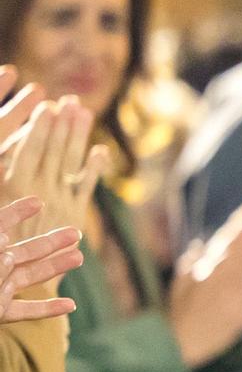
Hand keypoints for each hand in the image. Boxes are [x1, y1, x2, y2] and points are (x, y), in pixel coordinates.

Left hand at [0, 198, 82, 320]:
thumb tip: (7, 250)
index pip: (0, 225)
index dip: (17, 212)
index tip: (38, 202)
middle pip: (24, 251)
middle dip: (51, 241)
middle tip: (76, 233)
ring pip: (29, 276)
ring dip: (56, 267)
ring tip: (79, 257)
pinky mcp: (0, 313)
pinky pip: (25, 310)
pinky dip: (48, 308)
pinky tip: (71, 305)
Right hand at [1, 93, 105, 237]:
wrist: (23, 271)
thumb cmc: (4, 231)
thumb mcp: (0, 197)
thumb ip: (5, 171)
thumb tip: (15, 142)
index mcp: (11, 185)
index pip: (27, 149)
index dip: (39, 127)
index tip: (47, 106)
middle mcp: (36, 190)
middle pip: (53, 150)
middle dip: (62, 124)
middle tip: (70, 100)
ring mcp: (58, 200)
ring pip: (70, 161)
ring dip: (78, 136)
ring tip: (84, 112)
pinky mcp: (74, 211)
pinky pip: (86, 184)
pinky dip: (94, 166)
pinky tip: (100, 149)